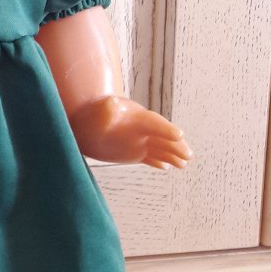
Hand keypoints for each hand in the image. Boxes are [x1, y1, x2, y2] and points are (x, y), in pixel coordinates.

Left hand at [68, 94, 192, 168]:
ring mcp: (138, 141)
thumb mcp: (97, 111)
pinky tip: (167, 167)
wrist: (82, 122)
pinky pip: (149, 157)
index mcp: (136, 118)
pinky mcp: (132, 152)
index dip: (166, 129)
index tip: (179, 135)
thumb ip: (105, 110)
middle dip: (176, 146)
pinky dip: (158, 162)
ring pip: (160, 149)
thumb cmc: (90, 114)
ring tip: (184, 164)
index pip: (155, 123)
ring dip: (172, 156)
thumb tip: (110, 104)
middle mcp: (141, 130)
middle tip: (188, 155)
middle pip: (163, 138)